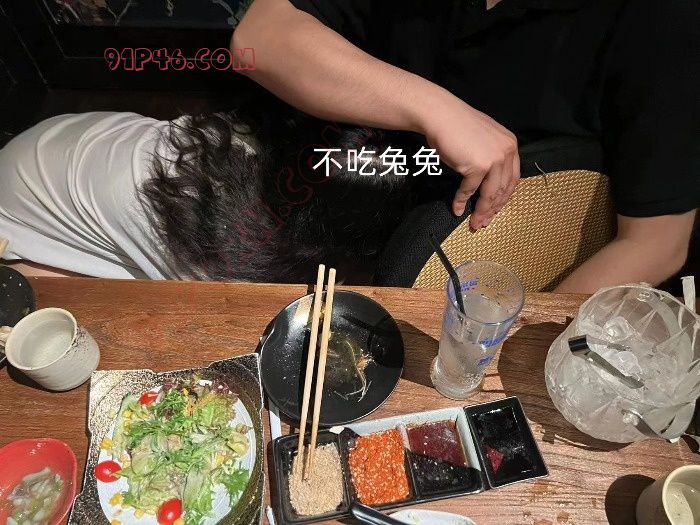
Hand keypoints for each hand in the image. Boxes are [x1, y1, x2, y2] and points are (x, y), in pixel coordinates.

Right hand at [420, 94, 519, 228]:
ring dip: (481, 211)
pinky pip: (469, 189)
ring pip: (490, 194)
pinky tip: (457, 209)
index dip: (503, 198)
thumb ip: (490, 157)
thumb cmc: (457, 125)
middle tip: (484, 222)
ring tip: (475, 223)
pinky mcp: (478, 166)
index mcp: (510, 145)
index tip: (495, 210)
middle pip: (503, 189)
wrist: (441, 114)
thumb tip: (486, 182)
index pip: (512, 178)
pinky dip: (461, 201)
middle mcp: (506, 152)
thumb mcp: (483, 139)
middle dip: (493, 209)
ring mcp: (493, 159)